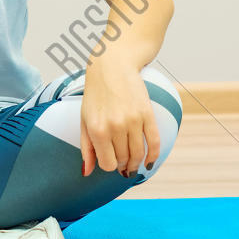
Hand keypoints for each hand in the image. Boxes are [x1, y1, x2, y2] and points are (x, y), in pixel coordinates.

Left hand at [79, 61, 159, 177]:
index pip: (107, 164)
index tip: (111, 162)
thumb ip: (86, 148)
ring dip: (136, 163)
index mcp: (97, 129)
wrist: (112, 66)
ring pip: (138, 154)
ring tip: (134, 164)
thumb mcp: (84, 120)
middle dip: (123, 165)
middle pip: (123, 159)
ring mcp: (132, 120)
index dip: (110, 166)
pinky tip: (148, 161)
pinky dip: (153, 156)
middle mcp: (115, 126)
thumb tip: (86, 173)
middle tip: (123, 164)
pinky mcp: (147, 113)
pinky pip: (154, 142)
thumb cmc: (96, 94)